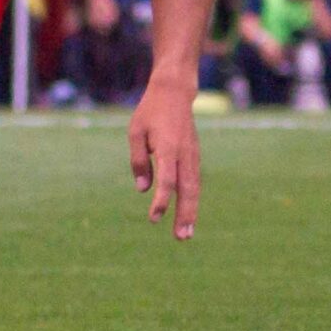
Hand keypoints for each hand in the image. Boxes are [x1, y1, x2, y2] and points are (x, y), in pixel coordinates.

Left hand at [127, 81, 200, 240]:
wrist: (174, 92)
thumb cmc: (150, 112)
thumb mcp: (135, 132)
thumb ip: (139, 161)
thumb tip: (143, 190)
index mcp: (168, 147)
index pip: (167, 179)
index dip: (162, 200)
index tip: (154, 218)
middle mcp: (184, 154)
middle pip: (187, 189)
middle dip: (185, 215)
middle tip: (181, 237)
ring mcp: (193, 156)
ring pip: (194, 189)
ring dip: (191, 212)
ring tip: (185, 234)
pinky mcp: (194, 157)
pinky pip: (194, 182)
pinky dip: (192, 201)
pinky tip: (188, 216)